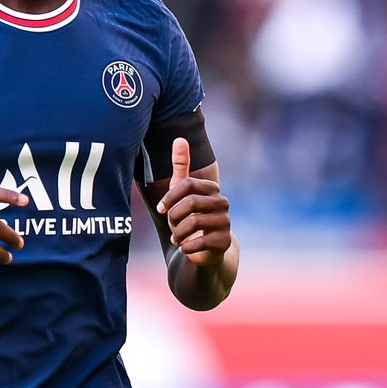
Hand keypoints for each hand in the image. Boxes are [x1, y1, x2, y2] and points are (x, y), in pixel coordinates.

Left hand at [156, 138, 231, 267]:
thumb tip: (180, 138)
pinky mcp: (225, 241)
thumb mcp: (182, 191)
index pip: (187, 184)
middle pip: (190, 203)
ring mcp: (226, 222)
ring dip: (179, 233)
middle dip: (174, 217)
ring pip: (194, 222)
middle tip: (171, 226)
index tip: (160, 209)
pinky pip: (200, 241)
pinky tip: (185, 247)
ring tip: (177, 238)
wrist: (205, 248)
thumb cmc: (189, 216)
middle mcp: (222, 203)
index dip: (169, 197)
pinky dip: (187, 246)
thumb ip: (181, 166)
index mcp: (212, 189)